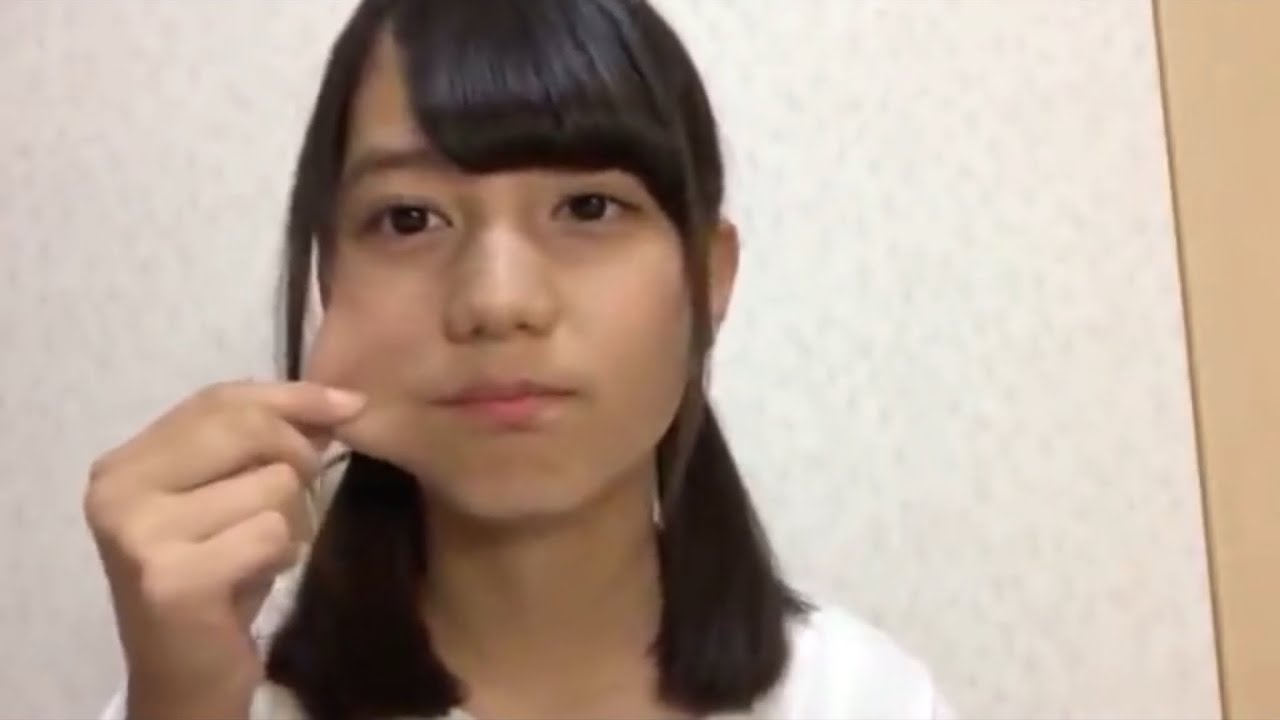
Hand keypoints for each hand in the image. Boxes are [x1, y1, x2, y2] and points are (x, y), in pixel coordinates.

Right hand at [84, 381, 365, 719]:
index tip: (349, 403)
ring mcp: (140, 535)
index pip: (218, 399)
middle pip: (247, 428)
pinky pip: (272, 533)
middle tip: (291, 504)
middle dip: (295, 458)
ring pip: (272, 483)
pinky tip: (254, 580)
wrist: (185, 678)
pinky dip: (280, 556)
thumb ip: (266, 443)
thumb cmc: (216, 581)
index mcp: (124, 465)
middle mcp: (118, 492)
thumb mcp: (233, 498)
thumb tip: (341, 398)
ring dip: (289, 522)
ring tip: (257, 555)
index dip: (291, 396)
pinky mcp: (174, 580)